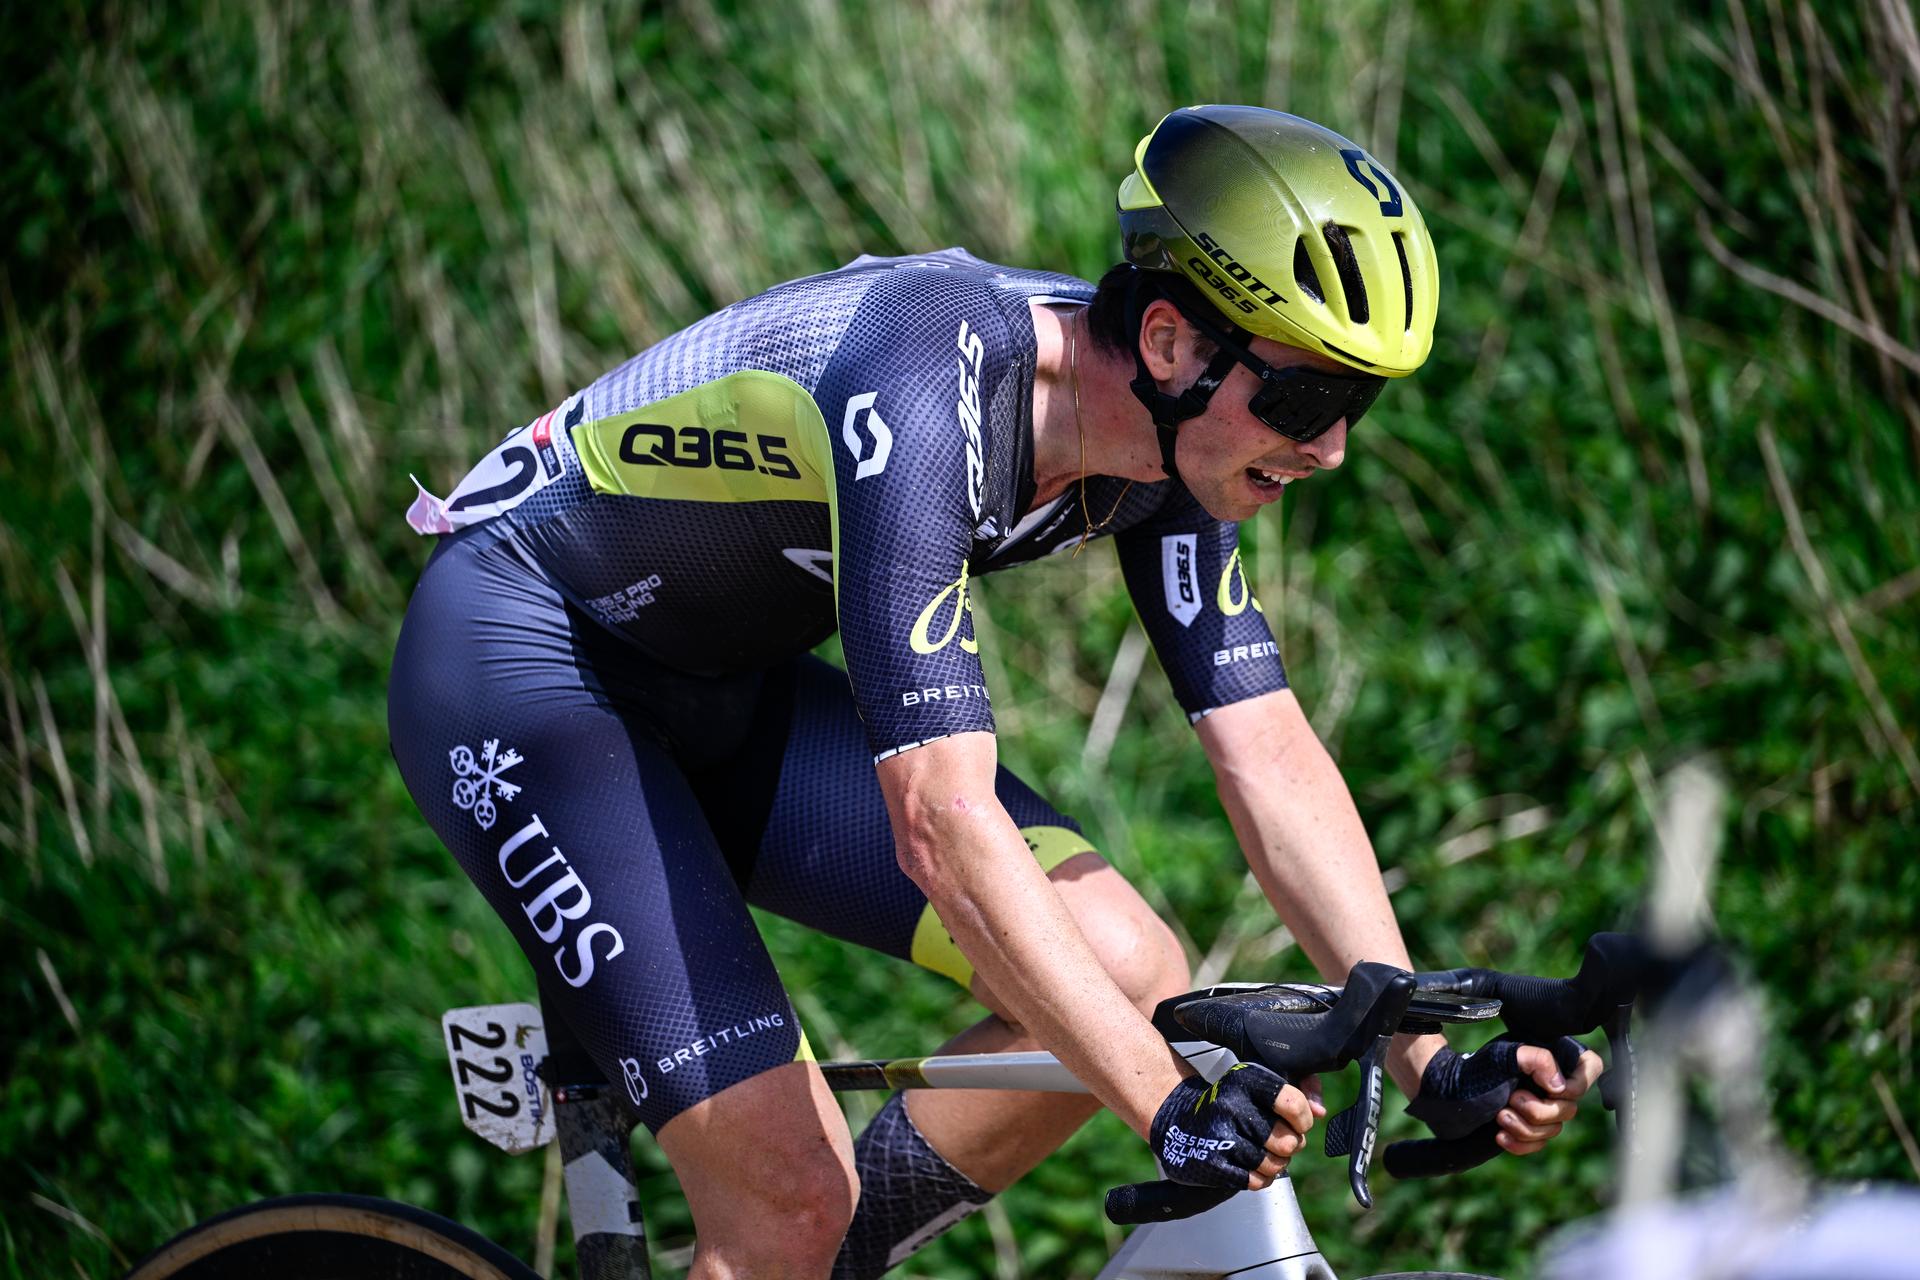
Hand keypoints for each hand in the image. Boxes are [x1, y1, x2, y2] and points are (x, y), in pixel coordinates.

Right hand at [1151, 1063, 1317, 1189]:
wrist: (1178, 1121)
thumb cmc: (1228, 1102)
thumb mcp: (1257, 1082)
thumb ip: (1299, 1088)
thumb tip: (1321, 1111)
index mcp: (1245, 1080)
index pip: (1293, 1103)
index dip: (1303, 1119)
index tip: (1296, 1121)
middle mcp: (1232, 1105)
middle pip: (1288, 1141)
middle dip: (1288, 1145)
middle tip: (1276, 1139)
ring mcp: (1220, 1136)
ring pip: (1274, 1165)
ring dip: (1274, 1164)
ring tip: (1260, 1151)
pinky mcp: (1212, 1164)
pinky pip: (1257, 1181)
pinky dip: (1259, 1178)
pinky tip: (1248, 1164)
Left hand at [1405, 1036, 1598, 1155]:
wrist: (1443, 1094)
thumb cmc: (1473, 1070)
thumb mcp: (1503, 1056)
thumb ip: (1536, 1059)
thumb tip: (1560, 1085)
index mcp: (1550, 1059)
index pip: (1589, 1067)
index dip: (1577, 1083)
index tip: (1551, 1088)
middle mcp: (1548, 1083)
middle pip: (1570, 1108)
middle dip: (1540, 1111)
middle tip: (1511, 1100)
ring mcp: (1539, 1107)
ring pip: (1554, 1130)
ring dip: (1526, 1129)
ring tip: (1499, 1117)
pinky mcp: (1525, 1129)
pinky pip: (1538, 1145)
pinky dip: (1520, 1145)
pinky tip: (1499, 1137)